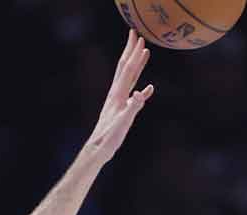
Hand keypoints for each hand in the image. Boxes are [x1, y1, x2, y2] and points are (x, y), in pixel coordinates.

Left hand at [85, 32, 154, 161]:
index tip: (141, 39)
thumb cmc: (108, 138)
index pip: (128, 69)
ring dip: (135, 64)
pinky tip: (148, 89)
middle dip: (130, 50)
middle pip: (125, 67)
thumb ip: (132, 108)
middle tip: (136, 34)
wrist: (97, 149)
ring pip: (128, 77)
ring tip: (143, 52)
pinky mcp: (121, 109)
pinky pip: (134, 95)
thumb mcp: (122, 123)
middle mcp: (116, 94)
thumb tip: (140, 94)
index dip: (135, 54)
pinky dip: (142, 88)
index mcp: (117, 95)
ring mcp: (118, 101)